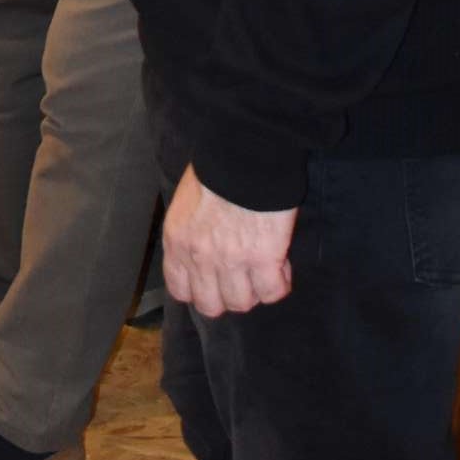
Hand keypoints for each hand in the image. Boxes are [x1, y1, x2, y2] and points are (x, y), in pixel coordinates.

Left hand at [162, 165, 296, 318]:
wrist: (243, 154)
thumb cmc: (217, 168)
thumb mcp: (187, 200)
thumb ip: (191, 230)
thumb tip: (205, 243)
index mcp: (177, 241)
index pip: (180, 290)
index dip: (199, 291)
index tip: (214, 282)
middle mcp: (200, 257)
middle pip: (211, 305)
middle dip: (228, 295)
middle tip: (242, 277)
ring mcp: (231, 262)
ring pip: (243, 303)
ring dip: (255, 290)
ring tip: (264, 269)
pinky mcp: (263, 259)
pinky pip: (273, 292)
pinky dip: (280, 283)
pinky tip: (282, 265)